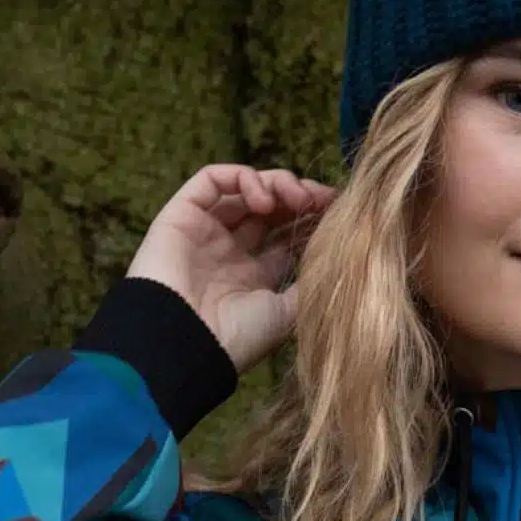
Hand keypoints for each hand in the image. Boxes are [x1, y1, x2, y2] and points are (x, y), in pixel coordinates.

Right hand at [126, 164, 336, 373]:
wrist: (184, 342)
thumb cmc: (236, 336)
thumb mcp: (286, 314)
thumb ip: (308, 283)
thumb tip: (335, 256)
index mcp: (252, 277)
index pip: (286, 235)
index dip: (312, 219)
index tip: (338, 212)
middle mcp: (229, 252)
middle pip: (270, 209)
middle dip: (299, 197)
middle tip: (322, 200)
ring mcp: (205, 231)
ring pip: (244, 189)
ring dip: (277, 184)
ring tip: (297, 198)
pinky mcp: (182, 214)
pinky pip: (211, 180)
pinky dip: (242, 178)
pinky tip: (264, 198)